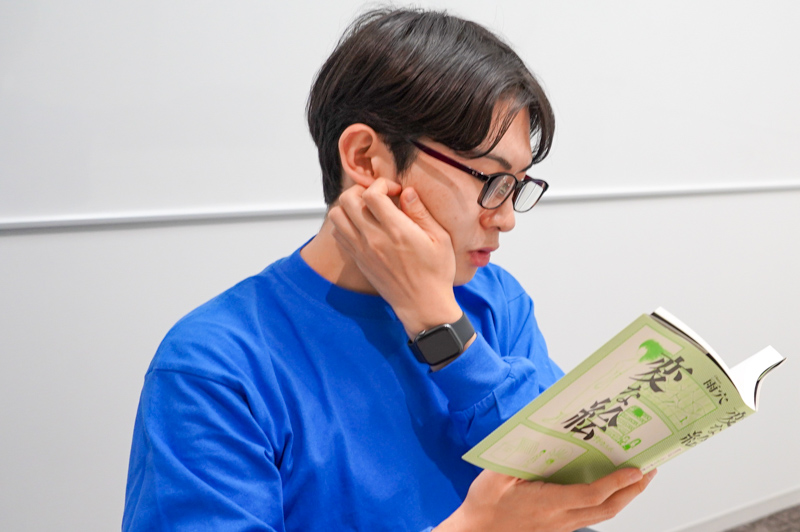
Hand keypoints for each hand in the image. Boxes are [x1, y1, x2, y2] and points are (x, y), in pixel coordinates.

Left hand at [328, 179, 461, 335]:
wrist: (422, 305)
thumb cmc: (436, 272)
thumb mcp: (440, 239)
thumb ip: (421, 212)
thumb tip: (407, 192)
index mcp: (397, 231)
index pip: (372, 194)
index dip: (382, 185)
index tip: (395, 191)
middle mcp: (374, 239)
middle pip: (348, 200)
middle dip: (362, 190)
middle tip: (378, 196)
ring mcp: (362, 251)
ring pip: (336, 215)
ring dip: (349, 206)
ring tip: (367, 209)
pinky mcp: (358, 260)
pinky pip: (338, 234)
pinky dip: (345, 223)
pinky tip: (363, 225)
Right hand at [435, 468, 656, 531]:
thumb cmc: (484, 507)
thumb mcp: (496, 474)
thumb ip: (519, 454)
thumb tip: (539, 432)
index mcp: (548, 504)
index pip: (593, 494)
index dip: (618, 482)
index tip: (636, 469)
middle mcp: (560, 519)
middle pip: (607, 508)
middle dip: (633, 490)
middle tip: (649, 472)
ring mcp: (560, 526)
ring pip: (601, 515)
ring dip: (623, 498)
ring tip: (635, 479)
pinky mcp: (556, 528)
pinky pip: (589, 516)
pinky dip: (605, 502)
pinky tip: (605, 490)